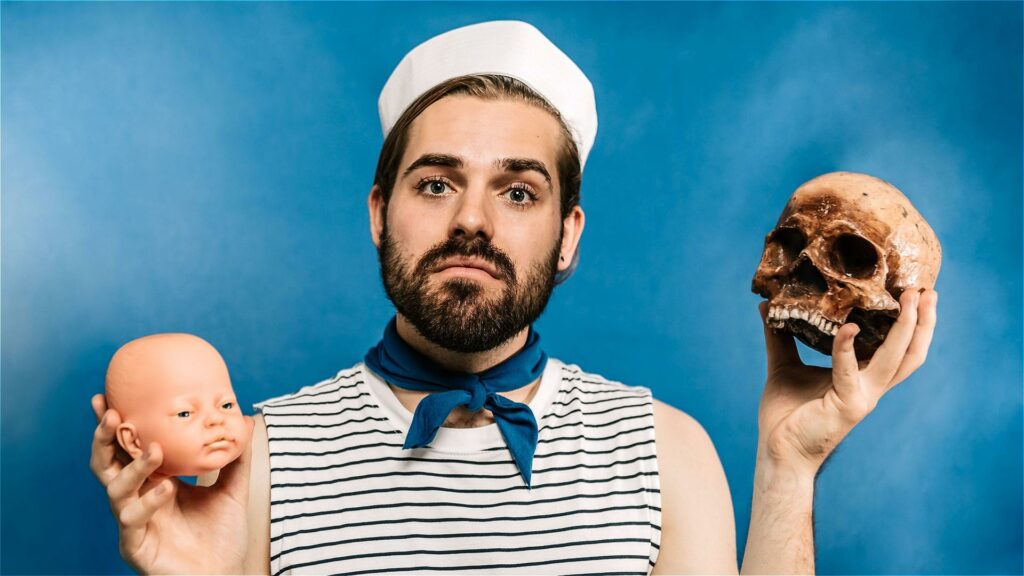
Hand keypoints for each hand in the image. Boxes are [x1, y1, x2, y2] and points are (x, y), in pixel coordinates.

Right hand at [89, 394, 253, 573]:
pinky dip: (148, 501)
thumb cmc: (224, 535)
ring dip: (133, 467)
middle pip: (107, 465)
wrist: (227, 574)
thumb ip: (235, 457)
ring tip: (153, 448)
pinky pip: (132, 521)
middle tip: (112, 414)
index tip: (108, 395)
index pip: (127, 448)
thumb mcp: (234, 489)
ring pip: (115, 490)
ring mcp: (133, 523)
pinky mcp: (136, 547)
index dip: (115, 425)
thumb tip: (243, 419)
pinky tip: (166, 488)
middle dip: (105, 439)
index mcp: (154, 481)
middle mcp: (138, 499)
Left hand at [755, 288, 937, 476]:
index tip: (916, 291)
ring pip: (896, 360)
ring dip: (905, 328)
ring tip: (907, 298)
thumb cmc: (785, 414)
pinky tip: (848, 328)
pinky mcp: (847, 406)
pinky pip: (848, 371)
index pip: (898, 348)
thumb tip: (766, 304)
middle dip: (922, 321)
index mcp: (862, 378)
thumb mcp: (784, 365)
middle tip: (926, 289)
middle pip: (911, 352)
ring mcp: (862, 397)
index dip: (912, 323)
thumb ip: (780, 336)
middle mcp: (870, 388)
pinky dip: (847, 348)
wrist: (777, 451)